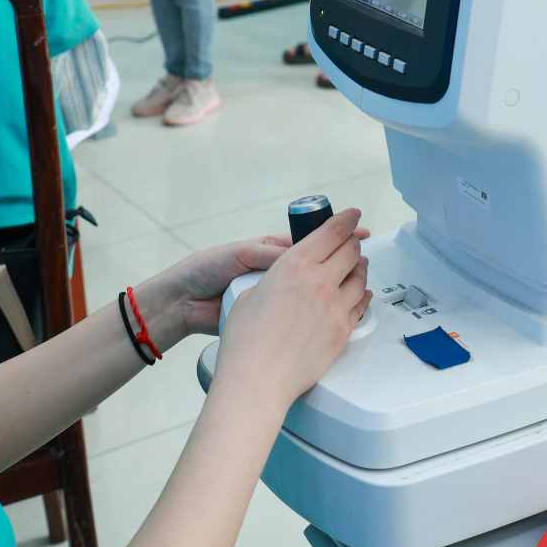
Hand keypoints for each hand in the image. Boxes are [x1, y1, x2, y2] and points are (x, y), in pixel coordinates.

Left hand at [142, 222, 375, 342]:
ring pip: (313, 290)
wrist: (182, 304)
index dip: (336, 234)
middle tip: (363, 257)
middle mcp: (280, 272)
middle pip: (320, 264)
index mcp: (273, 251)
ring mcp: (279, 295)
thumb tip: (297, 255)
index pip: (312, 240)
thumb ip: (269, 255)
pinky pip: (299, 313)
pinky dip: (315, 313)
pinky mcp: (273, 317)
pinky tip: (330, 313)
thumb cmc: (205, 270)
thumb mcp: (240, 254)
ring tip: (354, 285)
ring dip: (332, 288)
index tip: (358, 229)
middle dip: (343, 259)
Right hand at [215, 209, 372, 404]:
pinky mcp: (343, 330)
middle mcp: (319, 281)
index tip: (352, 216)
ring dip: (360, 268)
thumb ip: (274, 280)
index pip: (331, 232)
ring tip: (358, 266)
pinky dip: (363, 295)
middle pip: (350, 252)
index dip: (345, 220)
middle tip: (353, 242)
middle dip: (353, 243)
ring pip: (360, 277)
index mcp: (294, 265)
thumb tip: (283, 283)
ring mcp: (335, 306)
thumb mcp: (250, 295)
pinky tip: (361, 294)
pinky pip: (361, 305)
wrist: (257, 379)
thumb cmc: (246, 342)